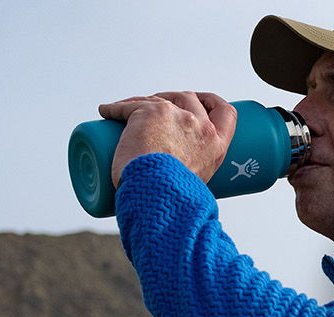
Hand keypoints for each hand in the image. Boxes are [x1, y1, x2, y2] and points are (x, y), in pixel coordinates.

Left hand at [97, 91, 237, 186]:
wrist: (156, 198)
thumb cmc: (171, 201)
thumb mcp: (193, 187)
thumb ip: (189, 183)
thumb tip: (172, 192)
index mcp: (216, 146)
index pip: (226, 112)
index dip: (212, 102)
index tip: (200, 103)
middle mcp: (200, 127)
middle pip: (189, 98)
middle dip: (173, 99)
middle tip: (157, 109)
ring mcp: (175, 117)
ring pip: (159, 99)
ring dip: (145, 102)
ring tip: (129, 111)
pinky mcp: (149, 113)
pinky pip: (129, 106)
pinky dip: (115, 108)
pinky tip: (107, 112)